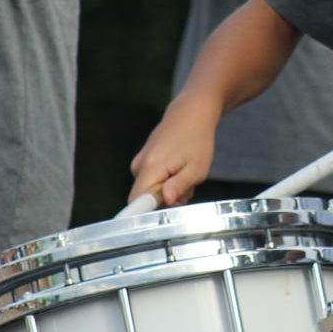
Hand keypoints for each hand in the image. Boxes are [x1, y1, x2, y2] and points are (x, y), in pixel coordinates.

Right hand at [129, 90, 220, 207]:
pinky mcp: (144, 161)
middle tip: (187, 187)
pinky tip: (179, 168)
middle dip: (166, 201)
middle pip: (146, 199)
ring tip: (185, 173)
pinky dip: (167, 181)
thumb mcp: (196, 169)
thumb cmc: (196, 140)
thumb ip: (179, 187)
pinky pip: (152, 181)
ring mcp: (140, 162)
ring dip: (170, 190)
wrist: (191, 113)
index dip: (145, 214)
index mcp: (150, 168)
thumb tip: (166, 201)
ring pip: (151, 191)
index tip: (156, 218)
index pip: (136, 202)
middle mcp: (139, 166)